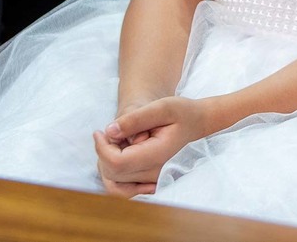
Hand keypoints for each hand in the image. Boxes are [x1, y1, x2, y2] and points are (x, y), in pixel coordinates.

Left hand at [93, 96, 212, 196]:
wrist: (196, 122)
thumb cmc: (180, 112)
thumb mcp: (161, 106)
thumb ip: (135, 118)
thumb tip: (109, 131)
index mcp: (158, 155)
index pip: (118, 163)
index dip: (102, 148)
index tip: (100, 131)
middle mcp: (156, 173)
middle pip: (113, 174)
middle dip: (103, 153)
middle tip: (110, 132)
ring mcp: (153, 180)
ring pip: (114, 183)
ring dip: (107, 164)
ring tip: (116, 143)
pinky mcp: (149, 182)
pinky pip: (122, 188)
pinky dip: (113, 173)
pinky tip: (119, 154)